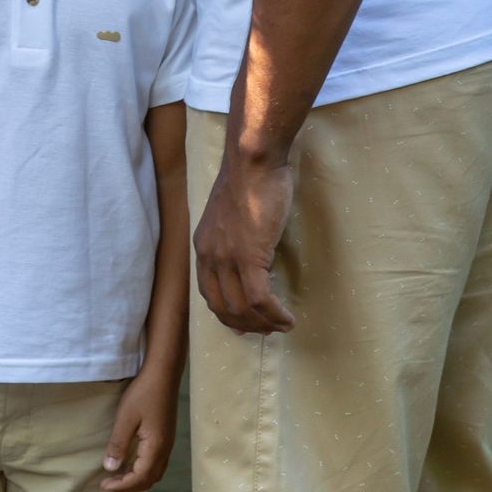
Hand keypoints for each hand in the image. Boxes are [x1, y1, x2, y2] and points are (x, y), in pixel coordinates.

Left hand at [100, 368, 177, 491]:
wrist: (164, 374)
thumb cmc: (144, 393)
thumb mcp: (126, 418)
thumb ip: (118, 444)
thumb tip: (110, 469)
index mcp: (156, 448)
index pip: (139, 478)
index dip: (121, 486)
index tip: (103, 485)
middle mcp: (165, 450)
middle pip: (149, 480)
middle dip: (129, 486)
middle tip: (109, 484)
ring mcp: (168, 443)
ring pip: (155, 472)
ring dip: (137, 479)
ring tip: (119, 476)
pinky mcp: (167, 436)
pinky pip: (157, 463)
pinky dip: (144, 469)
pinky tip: (133, 461)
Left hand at [193, 154, 294, 334]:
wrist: (253, 161)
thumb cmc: (249, 178)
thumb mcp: (231, 213)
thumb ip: (233, 235)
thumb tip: (248, 252)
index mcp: (203, 244)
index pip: (208, 292)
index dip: (227, 313)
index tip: (245, 324)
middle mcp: (209, 255)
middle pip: (222, 306)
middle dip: (245, 325)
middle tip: (267, 330)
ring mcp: (226, 258)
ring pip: (241, 308)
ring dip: (264, 324)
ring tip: (282, 326)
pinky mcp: (248, 257)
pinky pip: (260, 300)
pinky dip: (275, 315)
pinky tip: (288, 318)